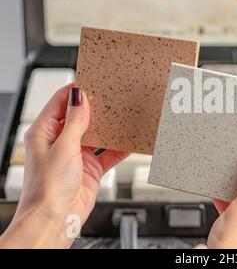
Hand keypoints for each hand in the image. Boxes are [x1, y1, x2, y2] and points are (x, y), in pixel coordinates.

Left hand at [0, 84, 128, 247]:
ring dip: (109, 128)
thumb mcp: (64, 147)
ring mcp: (77, 155)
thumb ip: (75, 121)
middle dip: (96, 108)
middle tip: (112, 97)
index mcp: (44, 132)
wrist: (57, 218)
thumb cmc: (48, 187)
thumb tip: (80, 97)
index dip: (76, 91)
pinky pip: (108, 153)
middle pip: (80, 117)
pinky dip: (120, 148)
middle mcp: (60, 142)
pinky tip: (130, 141)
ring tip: (123, 115)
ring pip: (97, 135)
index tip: (93, 81)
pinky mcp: (91, 168)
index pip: (60, 102)